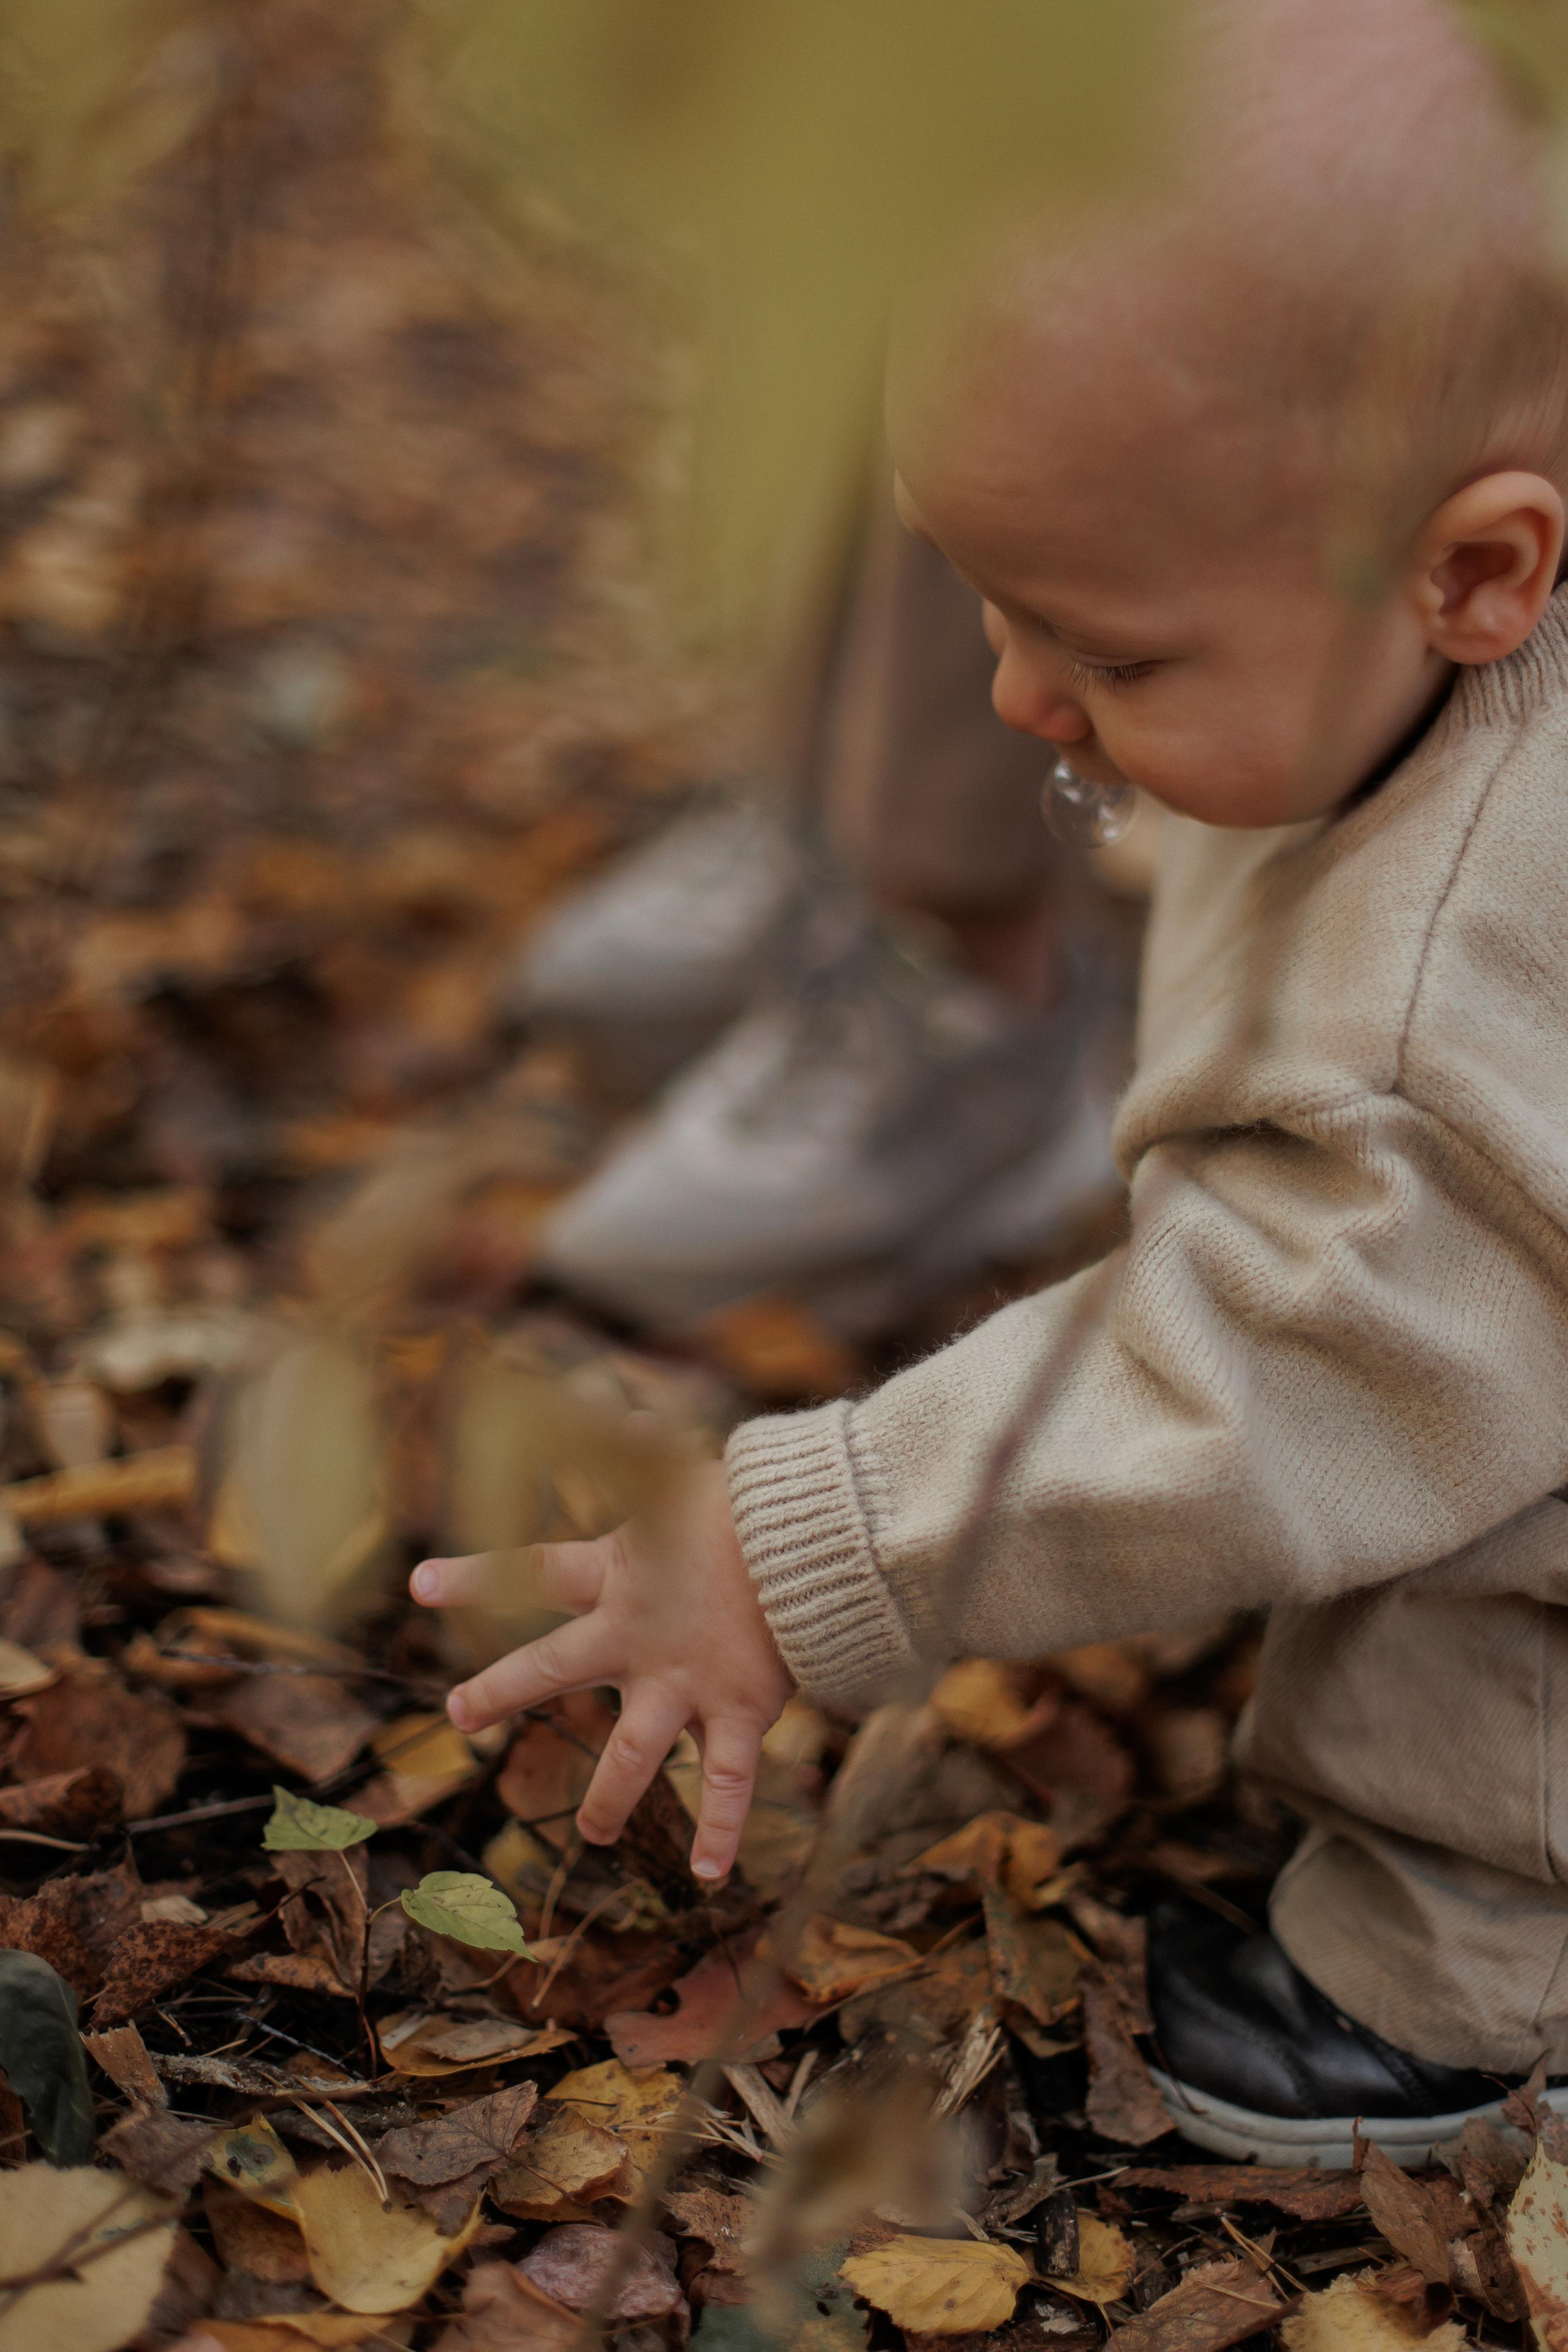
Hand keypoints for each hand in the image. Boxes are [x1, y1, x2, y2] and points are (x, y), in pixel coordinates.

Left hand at [409, 1459, 793, 1881]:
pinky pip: (728, 1783)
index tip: (419, 1584)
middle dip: (500, 1692)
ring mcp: (685, 1682)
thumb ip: (651, 1453)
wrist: (818, 1541)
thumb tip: (627, 1412)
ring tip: (588, 1835)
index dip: (475, 1577)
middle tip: (458, 1714)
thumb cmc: (756, 1501)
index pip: (533, 1572)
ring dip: (607, 1798)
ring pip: (630, 1753)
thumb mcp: (692, 1472)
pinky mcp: (739, 1710)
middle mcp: (638, 1635)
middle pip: (551, 1667)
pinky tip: (713, 1876)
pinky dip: (724, 1830)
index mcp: (620, 1572)